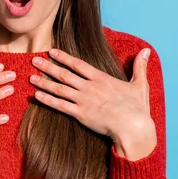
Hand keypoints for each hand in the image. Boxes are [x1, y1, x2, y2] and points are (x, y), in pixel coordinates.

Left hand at [29, 48, 156, 159]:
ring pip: (59, 89)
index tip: (51, 52)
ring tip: (30, 77)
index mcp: (101, 78)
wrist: (133, 127)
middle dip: (48, 66)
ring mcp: (84, 100)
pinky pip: (60, 106)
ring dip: (44, 82)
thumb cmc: (138, 108)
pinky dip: (48, 100)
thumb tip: (146, 51)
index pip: (78, 64)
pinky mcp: (81, 114)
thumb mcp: (140, 84)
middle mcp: (89, 87)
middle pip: (64, 74)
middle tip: (34, 60)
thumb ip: (139, 67)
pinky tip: (36, 95)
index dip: (64, 57)